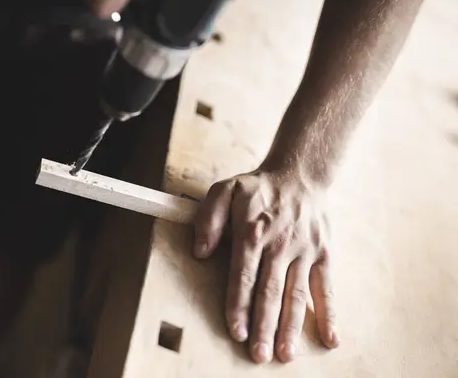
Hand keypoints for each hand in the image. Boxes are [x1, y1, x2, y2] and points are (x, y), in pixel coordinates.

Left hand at [194, 164, 338, 362]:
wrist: (299, 175)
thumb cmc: (257, 189)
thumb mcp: (224, 190)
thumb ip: (208, 219)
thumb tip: (199, 251)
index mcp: (253, 232)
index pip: (243, 275)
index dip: (239, 305)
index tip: (236, 332)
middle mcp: (279, 244)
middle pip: (270, 291)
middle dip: (264, 325)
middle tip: (259, 355)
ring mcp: (304, 251)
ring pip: (297, 294)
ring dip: (291, 326)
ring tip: (285, 354)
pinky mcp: (323, 254)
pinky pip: (327, 287)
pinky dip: (329, 314)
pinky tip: (330, 339)